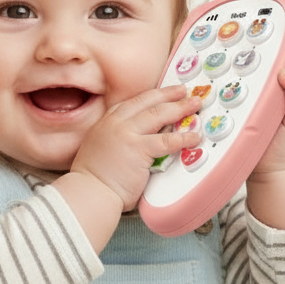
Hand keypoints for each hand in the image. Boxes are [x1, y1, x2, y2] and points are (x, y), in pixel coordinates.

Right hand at [70, 84, 202, 210]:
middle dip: (169, 94)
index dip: (151, 96)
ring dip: (180, 108)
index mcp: (106, 122)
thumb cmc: (94, 179)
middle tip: (184, 91)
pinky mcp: (139, 148)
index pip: (133, 102)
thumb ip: (117, 140)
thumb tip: (138, 142)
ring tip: (194, 104)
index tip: (164, 93)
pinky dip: (183, 138)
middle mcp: (116, 123)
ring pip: (159, 114)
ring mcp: (127, 133)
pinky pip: (167, 140)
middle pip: (147, 101)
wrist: (90, 191)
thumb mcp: (100, 149)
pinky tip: (194, 137)